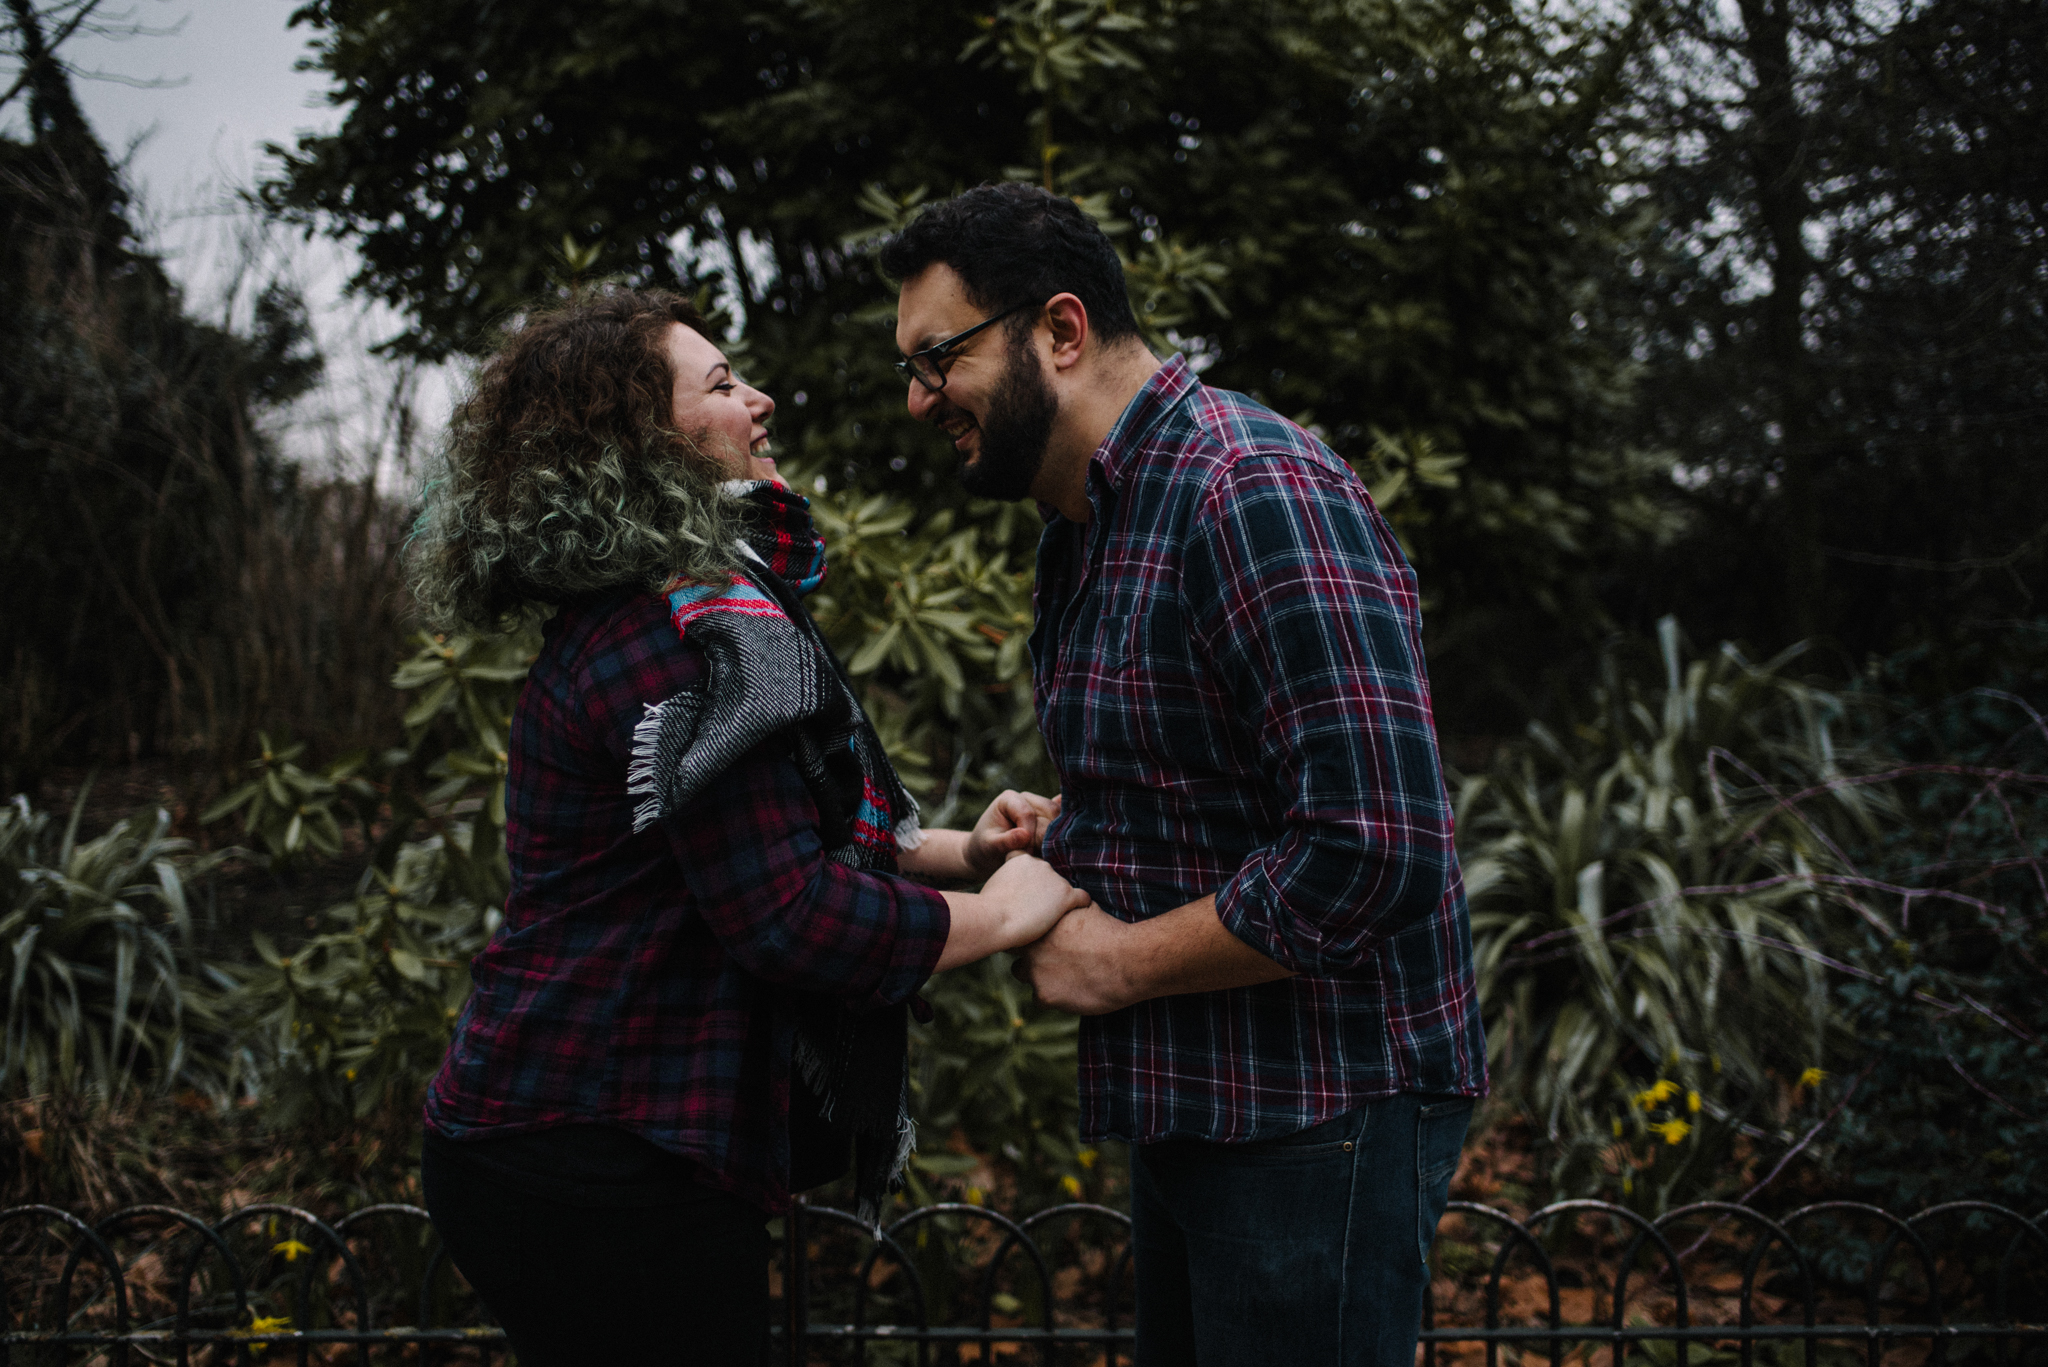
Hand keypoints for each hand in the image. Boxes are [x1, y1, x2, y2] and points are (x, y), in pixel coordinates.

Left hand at [963, 790, 1060, 876]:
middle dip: (1045, 837)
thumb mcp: (989, 846)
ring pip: (1060, 818)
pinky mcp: (1051, 818)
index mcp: (1009, 799)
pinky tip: (1071, 841)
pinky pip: (1065, 820)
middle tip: (1039, 856)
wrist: (988, 855)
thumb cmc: (985, 848)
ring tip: (1045, 854)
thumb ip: (1005, 841)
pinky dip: (1067, 830)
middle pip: (1049, 813)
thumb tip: (1025, 834)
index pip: (1027, 813)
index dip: (1029, 834)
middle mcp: (1028, 798)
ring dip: (1056, 837)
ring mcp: (1041, 807)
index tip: (1025, 853)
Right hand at [979, 852, 1091, 946]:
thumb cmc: (988, 910)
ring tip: (1046, 918)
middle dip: (1045, 892)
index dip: (1032, 880)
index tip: (1028, 893)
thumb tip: (1012, 894)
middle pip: (1050, 877)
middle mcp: (1040, 864)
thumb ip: (1008, 882)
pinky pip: (1083, 898)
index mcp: (1022, 859)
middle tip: (1034, 910)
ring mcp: (1055, 879)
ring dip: (1058, 901)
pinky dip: (1081, 905)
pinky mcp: (1066, 895)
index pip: (1033, 865)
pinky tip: (1075, 914)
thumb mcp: (994, 885)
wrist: (994, 919)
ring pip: (1064, 889)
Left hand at [1013, 904, 1137, 1015]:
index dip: (1029, 936)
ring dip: (1038, 977)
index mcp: (1041, 925)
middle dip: (1030, 956)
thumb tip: (1067, 900)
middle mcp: (1032, 947)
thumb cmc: (1111, 932)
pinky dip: (1053, 997)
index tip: (1041, 940)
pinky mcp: (1045, 995)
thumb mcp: (1086, 908)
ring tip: (1062, 977)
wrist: (1127, 960)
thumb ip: (1067, 908)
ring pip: (1024, 976)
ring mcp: (1036, 972)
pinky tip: (1070, 991)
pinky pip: (1039, 1000)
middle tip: (1050, 959)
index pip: (1019, 930)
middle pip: (1015, 954)